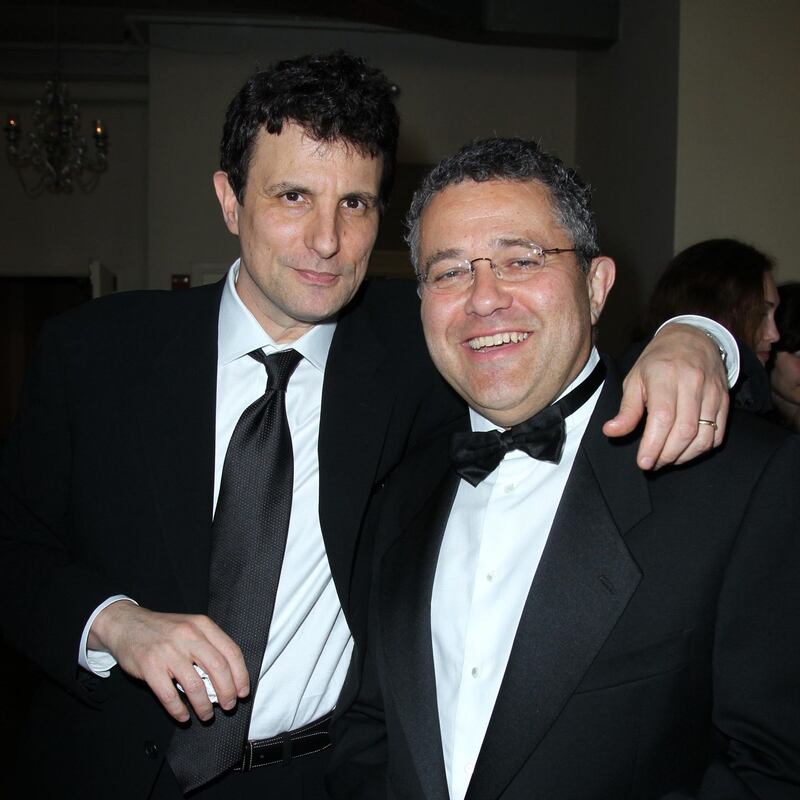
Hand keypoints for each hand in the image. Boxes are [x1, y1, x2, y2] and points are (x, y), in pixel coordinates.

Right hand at [88, 601, 249, 722]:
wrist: (126, 624)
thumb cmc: (164, 630)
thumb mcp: (191, 627)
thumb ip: (208, 645)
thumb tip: (228, 677)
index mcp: (202, 625)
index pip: (231, 651)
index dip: (241, 675)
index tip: (243, 692)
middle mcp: (188, 636)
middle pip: (218, 668)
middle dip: (227, 692)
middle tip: (229, 706)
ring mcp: (168, 651)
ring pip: (195, 685)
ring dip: (204, 705)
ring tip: (207, 715)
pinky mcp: (150, 667)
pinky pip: (169, 695)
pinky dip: (178, 710)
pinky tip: (183, 716)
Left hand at [603, 323, 728, 468]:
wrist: (693, 339)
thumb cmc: (658, 362)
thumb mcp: (635, 379)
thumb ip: (627, 409)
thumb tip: (611, 432)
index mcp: (665, 376)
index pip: (663, 417)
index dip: (653, 444)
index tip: (643, 462)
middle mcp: (692, 383)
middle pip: (684, 430)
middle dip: (666, 454)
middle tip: (652, 463)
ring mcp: (712, 392)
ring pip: (704, 436)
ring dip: (684, 456)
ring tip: (666, 459)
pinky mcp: (725, 400)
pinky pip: (717, 434)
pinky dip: (701, 449)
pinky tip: (685, 451)